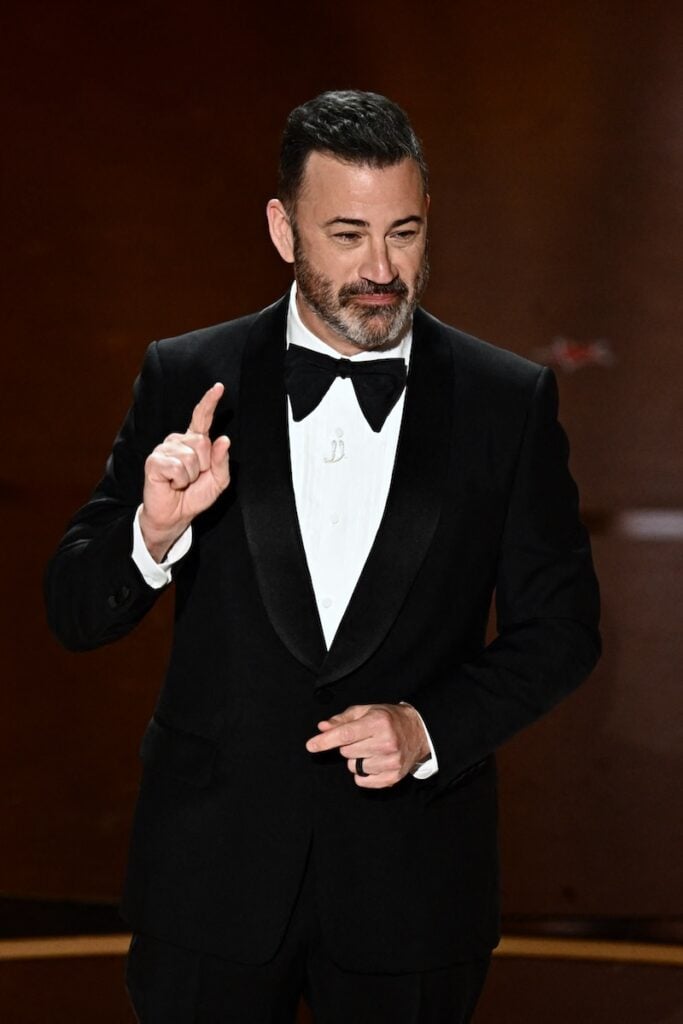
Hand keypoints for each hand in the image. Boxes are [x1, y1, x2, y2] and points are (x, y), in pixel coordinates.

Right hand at [140, 383, 229, 560]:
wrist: (176, 515)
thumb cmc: (195, 496)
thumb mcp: (218, 481)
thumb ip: (222, 461)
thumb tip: (224, 439)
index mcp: (195, 442)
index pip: (202, 418)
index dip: (209, 402)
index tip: (218, 387)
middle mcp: (178, 441)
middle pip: (202, 442)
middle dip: (204, 465)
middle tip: (193, 477)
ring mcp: (164, 449)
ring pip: (190, 457)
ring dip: (191, 475)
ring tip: (181, 482)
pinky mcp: (154, 461)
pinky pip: (177, 466)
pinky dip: (179, 480)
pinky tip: (172, 483)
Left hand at [305, 704, 429, 788]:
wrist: (419, 732)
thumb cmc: (388, 719)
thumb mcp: (366, 711)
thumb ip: (343, 719)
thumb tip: (322, 727)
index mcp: (378, 722)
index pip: (346, 734)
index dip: (326, 741)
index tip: (311, 746)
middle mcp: (386, 742)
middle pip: (346, 752)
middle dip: (347, 746)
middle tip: (362, 738)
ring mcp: (391, 762)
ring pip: (353, 767)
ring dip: (356, 759)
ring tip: (371, 749)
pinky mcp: (393, 777)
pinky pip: (362, 781)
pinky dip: (362, 774)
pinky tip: (374, 761)